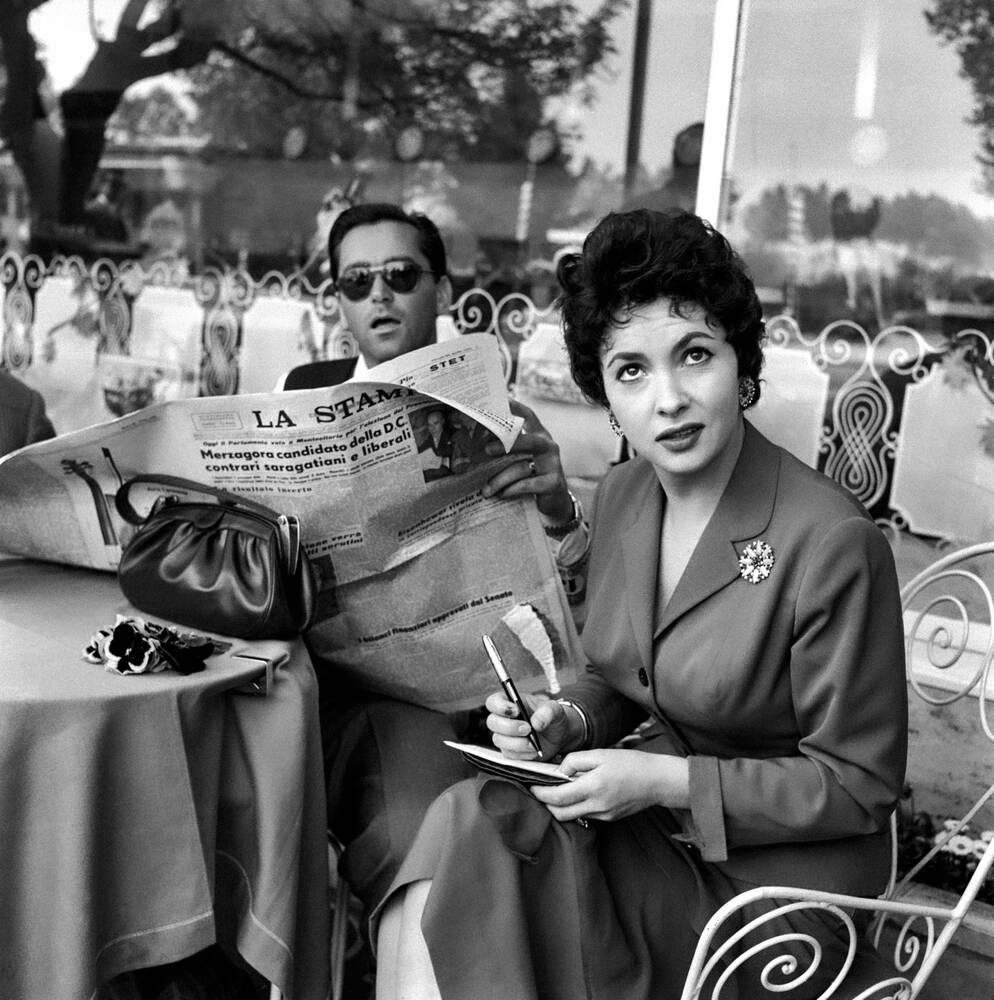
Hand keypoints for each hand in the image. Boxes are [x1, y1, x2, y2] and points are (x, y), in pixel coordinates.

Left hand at [481, 399, 571, 521]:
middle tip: (487, 450)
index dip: (515, 407)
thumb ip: (507, 450)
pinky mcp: (554, 482)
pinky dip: (511, 490)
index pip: (528, 415)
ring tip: (486, 489)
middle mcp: (548, 446)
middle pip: (529, 441)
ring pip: (522, 468)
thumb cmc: (532, 477)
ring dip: (500, 479)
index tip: (500, 400)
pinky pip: (528, 485)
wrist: (555, 502)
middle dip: (507, 444)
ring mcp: (553, 464)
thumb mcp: (521, 460)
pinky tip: (500, 494)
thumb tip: (475, 446)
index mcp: (539, 435)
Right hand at [485, 690, 573, 760]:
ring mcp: (506, 736)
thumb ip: (546, 712)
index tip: (516, 710)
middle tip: (528, 728)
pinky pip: (509, 754)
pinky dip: (523, 753)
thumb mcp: (555, 709)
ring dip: (517, 742)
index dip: (500, 706)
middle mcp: (505, 719)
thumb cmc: (553, 717)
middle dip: (510, 727)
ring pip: (499, 740)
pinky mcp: (511, 751)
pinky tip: (534, 749)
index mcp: (511, 703)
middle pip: (492, 722)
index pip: (493, 702)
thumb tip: (535, 723)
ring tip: (534, 742)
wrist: (559, 735)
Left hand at [529, 749, 689, 823]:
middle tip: (541, 790)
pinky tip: (580, 793)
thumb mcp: (601, 754)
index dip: (541, 793)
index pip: (557, 797)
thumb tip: (560, 770)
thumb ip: (576, 761)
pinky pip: (586, 815)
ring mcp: (604, 815)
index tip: (533, 786)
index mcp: (593, 787)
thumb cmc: (631, 763)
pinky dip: (577, 806)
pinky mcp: (610, 818)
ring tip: (560, 789)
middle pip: (560, 814)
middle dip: (547, 804)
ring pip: (573, 816)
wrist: (658, 781)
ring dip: (561, 806)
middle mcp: (597, 806)